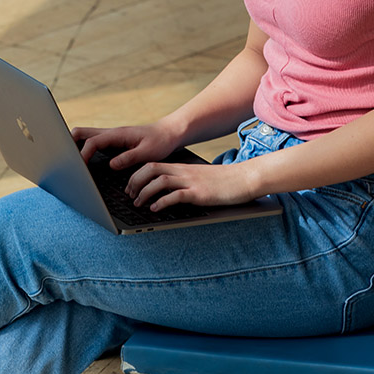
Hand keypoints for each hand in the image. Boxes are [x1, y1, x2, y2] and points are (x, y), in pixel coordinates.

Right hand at [71, 122, 181, 169]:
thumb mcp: (147, 153)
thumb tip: (111, 165)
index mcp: (117, 134)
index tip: (80, 168)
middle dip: (69, 144)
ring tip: (70, 162)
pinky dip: (84, 149)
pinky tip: (84, 161)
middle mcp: (111, 133)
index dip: (83, 155)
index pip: (92, 142)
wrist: (169, 133)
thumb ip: (129, 158)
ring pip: (85, 136)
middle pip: (81, 133)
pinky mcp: (113, 141)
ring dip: (75, 146)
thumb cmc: (160, 141)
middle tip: (66, 161)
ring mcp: (110, 136)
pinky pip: (93, 142)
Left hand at [125, 159, 259, 211]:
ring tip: (138, 203)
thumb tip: (169, 193)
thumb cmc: (223, 182)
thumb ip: (184, 182)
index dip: (137, 175)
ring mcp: (191, 182)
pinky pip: (176, 195)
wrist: (245, 178)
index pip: (152, 165)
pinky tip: (155, 209)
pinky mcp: (199, 193)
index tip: (130, 187)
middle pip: (151, 169)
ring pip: (160, 181)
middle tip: (129, 195)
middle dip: (135, 181)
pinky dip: (162, 202)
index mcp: (181, 168)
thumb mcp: (199, 179)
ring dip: (145, 192)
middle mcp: (183, 172)